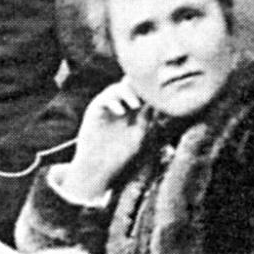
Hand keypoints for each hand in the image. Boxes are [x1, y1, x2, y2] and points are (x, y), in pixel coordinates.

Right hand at [54, 81, 150, 202]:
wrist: (97, 167)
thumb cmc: (119, 156)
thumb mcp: (139, 136)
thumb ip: (146, 120)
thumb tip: (155, 102)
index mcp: (133, 113)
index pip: (142, 94)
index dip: (149, 91)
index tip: (158, 93)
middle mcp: (120, 107)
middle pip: (130, 86)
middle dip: (138, 86)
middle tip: (147, 93)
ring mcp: (107, 108)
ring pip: (117, 88)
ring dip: (128, 93)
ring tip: (135, 105)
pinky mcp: (94, 111)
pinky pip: (104, 98)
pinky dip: (114, 102)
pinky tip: (121, 112)